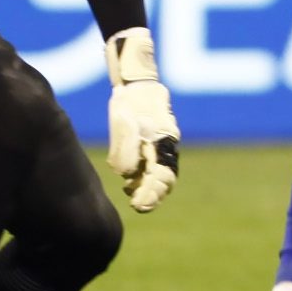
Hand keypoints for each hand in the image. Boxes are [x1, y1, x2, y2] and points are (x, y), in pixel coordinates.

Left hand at [105, 28, 180, 212]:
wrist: (135, 84)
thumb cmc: (132, 99)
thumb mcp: (127, 121)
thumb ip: (127, 148)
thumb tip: (127, 174)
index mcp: (165, 141)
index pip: (164, 175)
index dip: (154, 193)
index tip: (141, 204)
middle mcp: (163, 147)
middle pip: (164, 180)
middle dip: (153, 196)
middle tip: (139, 206)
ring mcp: (155, 147)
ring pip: (154, 175)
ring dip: (146, 189)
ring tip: (135, 199)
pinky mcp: (145, 146)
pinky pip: (145, 168)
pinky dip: (139, 179)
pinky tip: (130, 184)